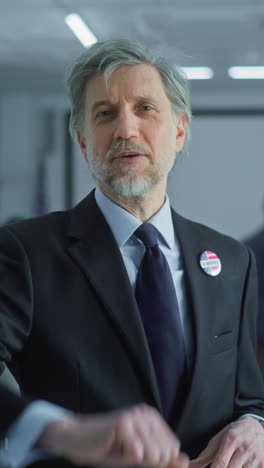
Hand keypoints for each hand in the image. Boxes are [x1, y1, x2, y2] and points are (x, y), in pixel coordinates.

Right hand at [38, 403, 188, 466]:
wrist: (79, 440)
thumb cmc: (110, 449)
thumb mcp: (140, 457)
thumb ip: (164, 459)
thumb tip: (186, 461)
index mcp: (153, 418)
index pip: (172, 447)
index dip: (157, 460)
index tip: (137, 454)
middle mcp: (147, 414)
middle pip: (165, 452)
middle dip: (147, 460)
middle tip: (127, 451)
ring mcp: (135, 416)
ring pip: (153, 454)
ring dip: (135, 459)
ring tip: (121, 448)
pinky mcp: (123, 423)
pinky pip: (138, 454)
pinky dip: (127, 457)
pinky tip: (114, 446)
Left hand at [190, 416, 263, 467]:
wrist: (255, 427)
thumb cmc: (234, 433)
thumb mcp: (219, 439)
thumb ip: (205, 455)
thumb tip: (191, 465)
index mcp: (231, 440)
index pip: (220, 463)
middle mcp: (244, 449)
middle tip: (219, 467)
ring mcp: (255, 458)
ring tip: (230, 465)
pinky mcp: (263, 465)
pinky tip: (239, 467)